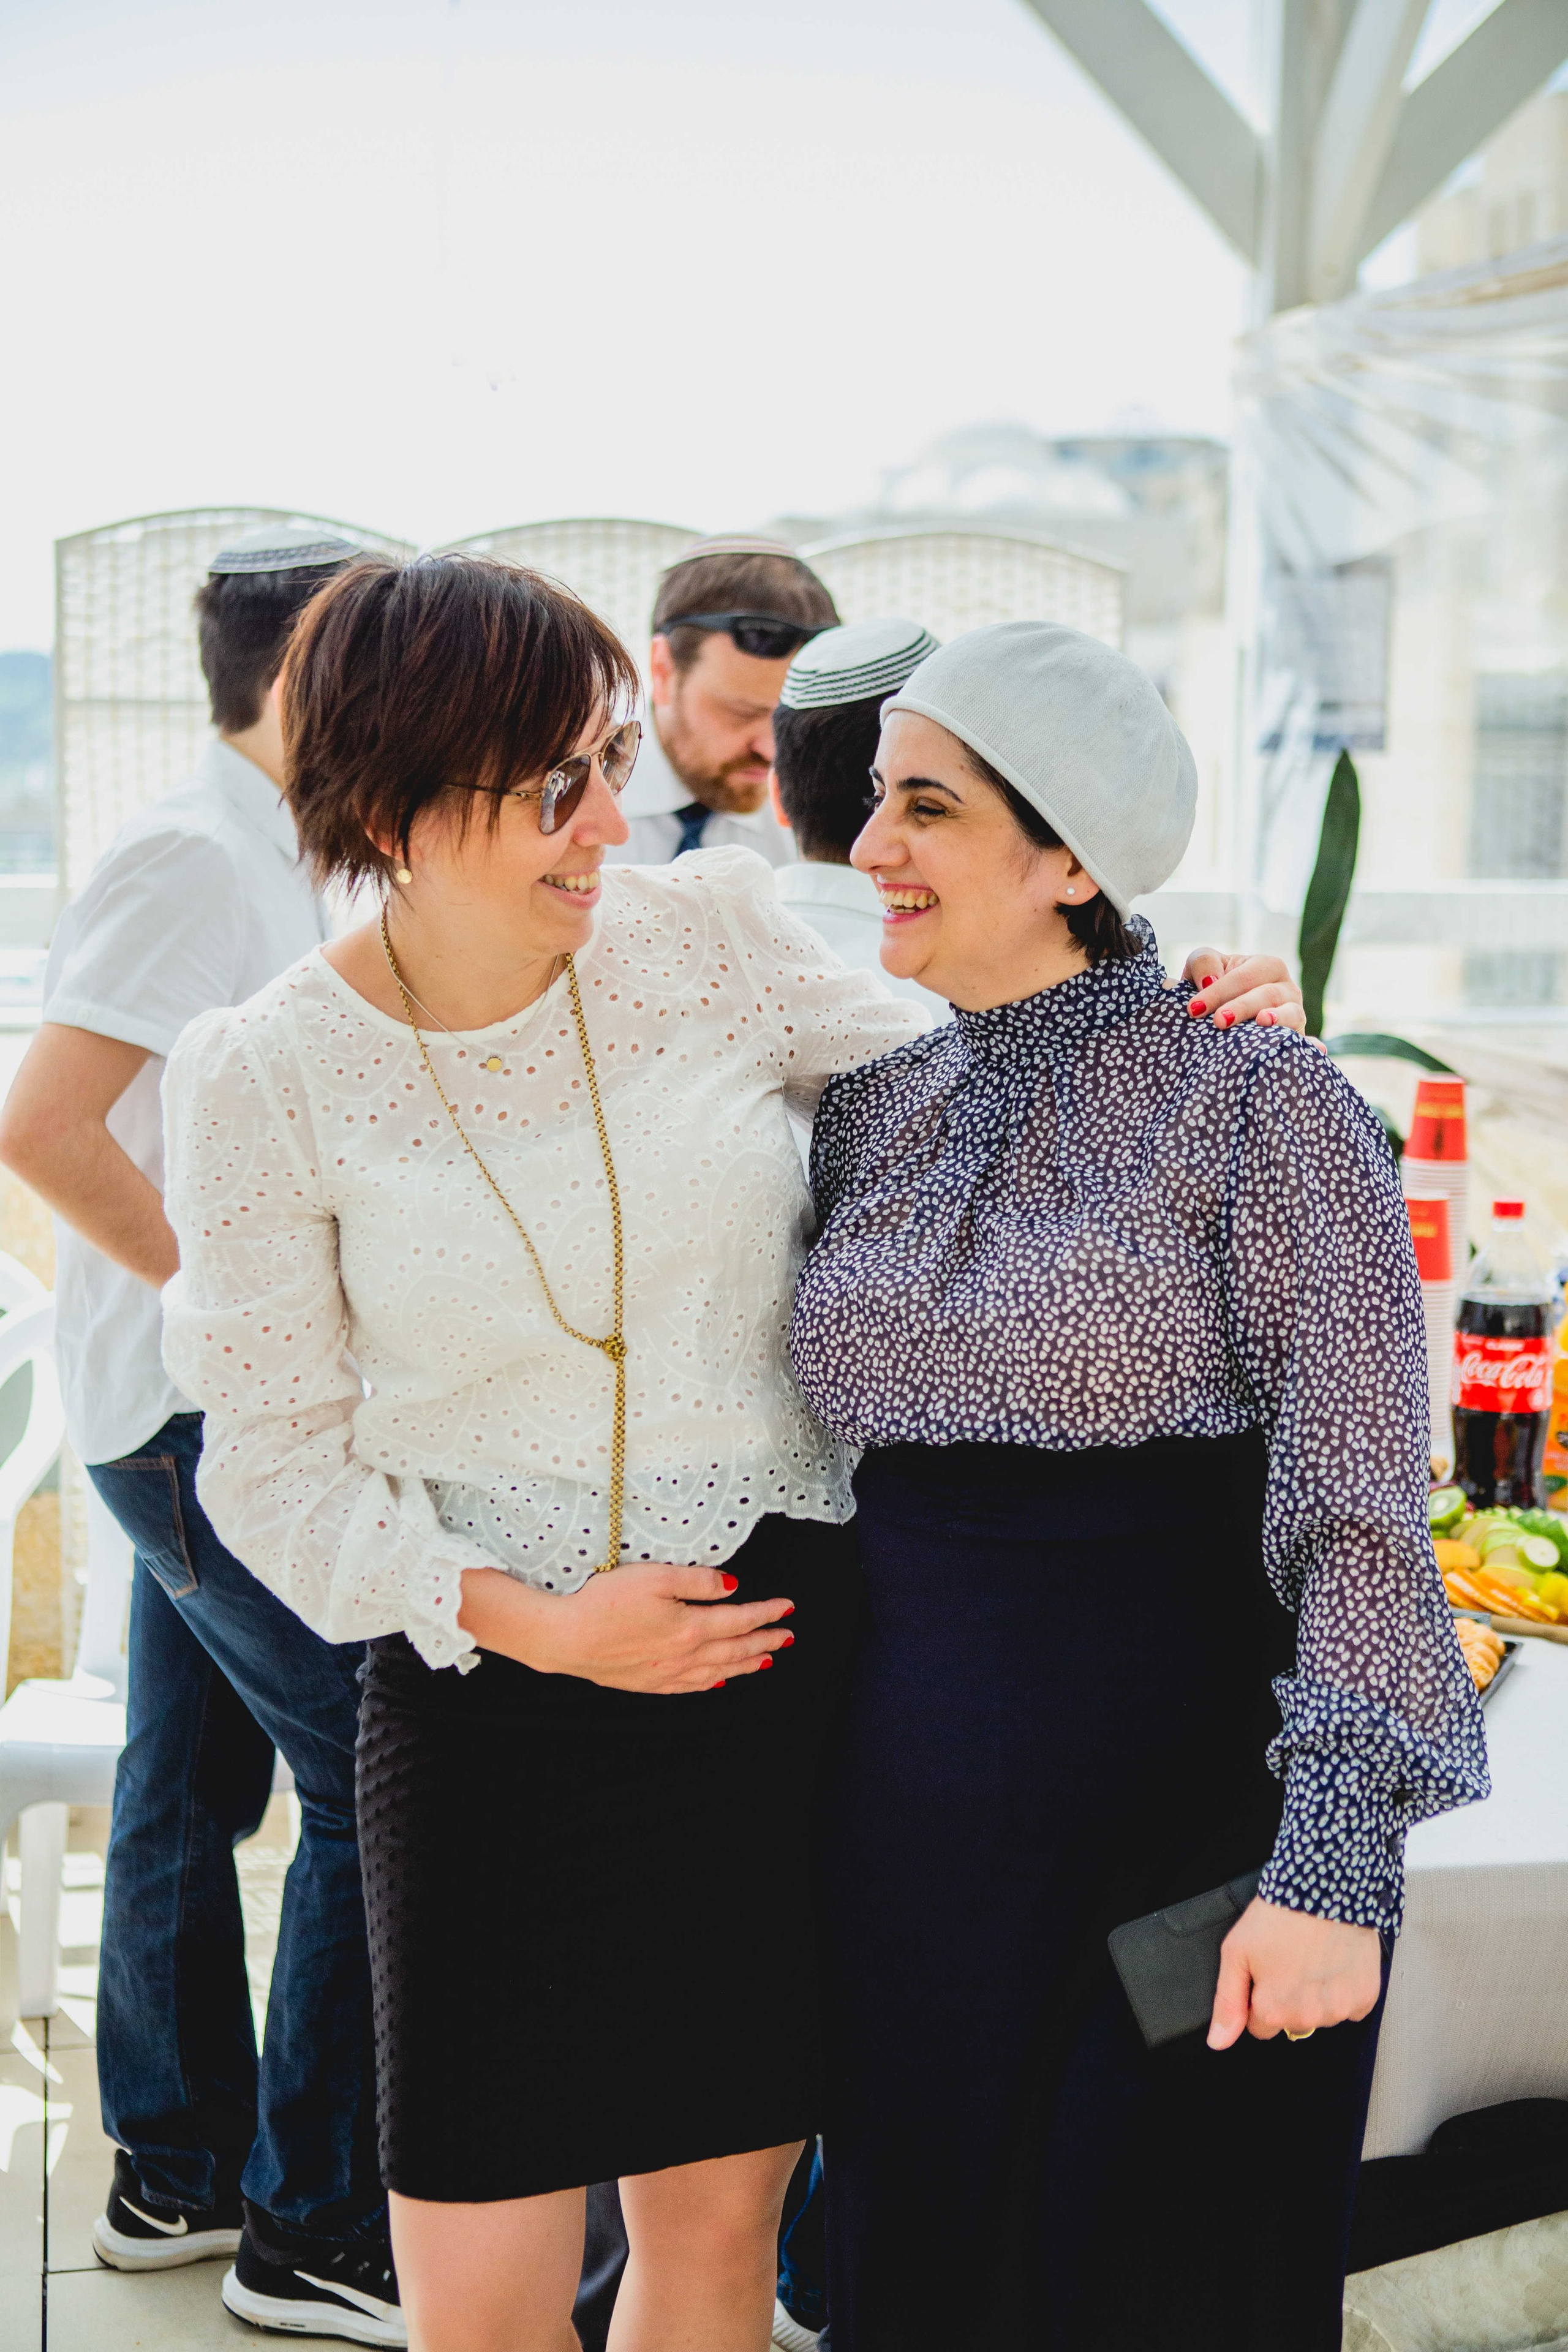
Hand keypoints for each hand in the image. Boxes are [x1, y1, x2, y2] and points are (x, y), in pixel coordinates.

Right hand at [457, 1561, 793, 1693]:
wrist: (565, 1637)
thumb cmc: (605, 1601)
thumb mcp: (655, 1577)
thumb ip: (697, 1581)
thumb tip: (733, 1586)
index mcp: (689, 1627)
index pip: (740, 1620)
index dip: (766, 1613)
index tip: (788, 1607)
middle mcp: (683, 1655)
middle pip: (734, 1649)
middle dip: (766, 1641)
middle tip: (789, 1636)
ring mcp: (665, 1673)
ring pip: (718, 1671)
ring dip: (745, 1665)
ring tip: (767, 1660)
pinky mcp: (647, 1682)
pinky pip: (691, 1687)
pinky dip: (712, 1683)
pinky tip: (719, 1682)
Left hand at [1180, 949, 1306, 1035]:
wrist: (1220, 1012)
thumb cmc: (1213, 986)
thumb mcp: (1204, 967)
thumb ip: (1204, 963)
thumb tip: (1210, 980)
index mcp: (1267, 966)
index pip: (1244, 977)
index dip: (1219, 991)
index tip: (1194, 1009)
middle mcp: (1286, 988)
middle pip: (1268, 995)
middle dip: (1242, 1007)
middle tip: (1218, 1021)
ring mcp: (1295, 1014)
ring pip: (1292, 1015)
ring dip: (1278, 1019)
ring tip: (1262, 1023)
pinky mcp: (1297, 1038)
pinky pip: (1306, 1042)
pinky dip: (1312, 1045)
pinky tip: (1317, 1049)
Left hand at [1208, 1896, 1381, 2047]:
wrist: (1326, 1889)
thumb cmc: (1280, 1915)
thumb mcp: (1237, 1952)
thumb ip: (1228, 2002)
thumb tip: (1218, 2041)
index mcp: (1274, 2010)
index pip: (1261, 2027)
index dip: (1261, 1998)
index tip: (1267, 1973)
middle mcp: (1308, 2018)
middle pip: (1292, 2022)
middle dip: (1288, 1998)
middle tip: (1290, 1961)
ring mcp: (1339, 2010)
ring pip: (1322, 2016)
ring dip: (1317, 1995)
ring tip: (1314, 1957)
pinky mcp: (1365, 1998)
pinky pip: (1351, 2007)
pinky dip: (1344, 1990)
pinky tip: (1336, 1963)